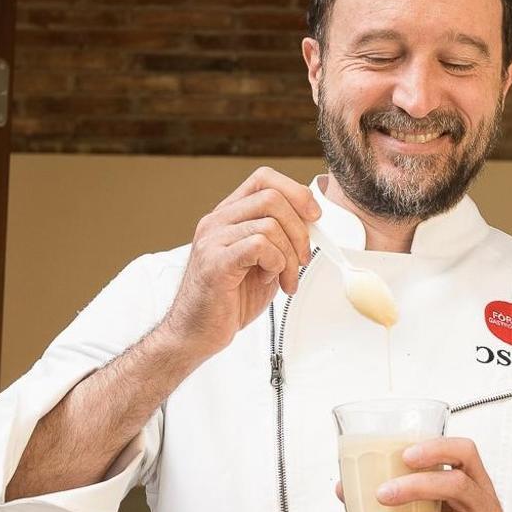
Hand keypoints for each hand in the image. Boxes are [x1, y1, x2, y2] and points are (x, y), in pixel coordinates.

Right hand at [159, 167, 319, 358]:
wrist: (197, 333)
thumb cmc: (228, 300)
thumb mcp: (262, 262)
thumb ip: (280, 239)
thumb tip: (311, 223)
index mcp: (228, 216)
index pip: (264, 178)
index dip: (295, 191)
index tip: (314, 215)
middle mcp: (217, 222)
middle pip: (272, 197)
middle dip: (300, 229)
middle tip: (301, 258)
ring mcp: (213, 240)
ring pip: (270, 224)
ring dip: (289, 255)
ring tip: (285, 278)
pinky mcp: (215, 262)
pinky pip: (259, 246)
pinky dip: (276, 263)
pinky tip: (269, 279)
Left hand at [337, 438, 511, 511]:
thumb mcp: (441, 509)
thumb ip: (404, 497)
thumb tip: (345, 489)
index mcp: (475, 485)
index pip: (466, 452)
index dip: (437, 449)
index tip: (406, 455)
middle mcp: (485, 509)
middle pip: (457, 485)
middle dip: (417, 486)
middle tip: (382, 494)